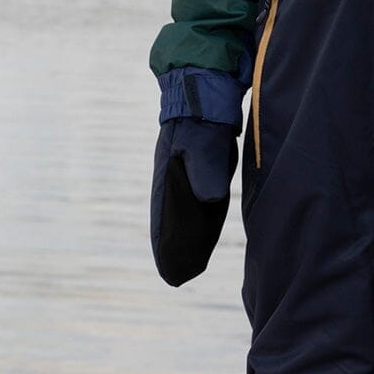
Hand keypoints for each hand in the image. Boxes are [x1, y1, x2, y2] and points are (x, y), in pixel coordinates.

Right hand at [151, 117, 238, 286]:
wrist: (206, 97)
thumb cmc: (202, 121)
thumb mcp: (203, 144)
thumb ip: (206, 170)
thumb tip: (210, 199)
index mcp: (167, 179)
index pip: (163, 221)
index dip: (165, 247)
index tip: (169, 272)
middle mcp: (173, 183)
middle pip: (171, 223)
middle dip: (174, 248)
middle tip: (178, 277)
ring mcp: (185, 178)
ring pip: (185, 215)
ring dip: (187, 238)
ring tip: (191, 264)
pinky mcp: (201, 172)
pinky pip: (199, 205)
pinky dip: (200, 223)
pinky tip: (204, 236)